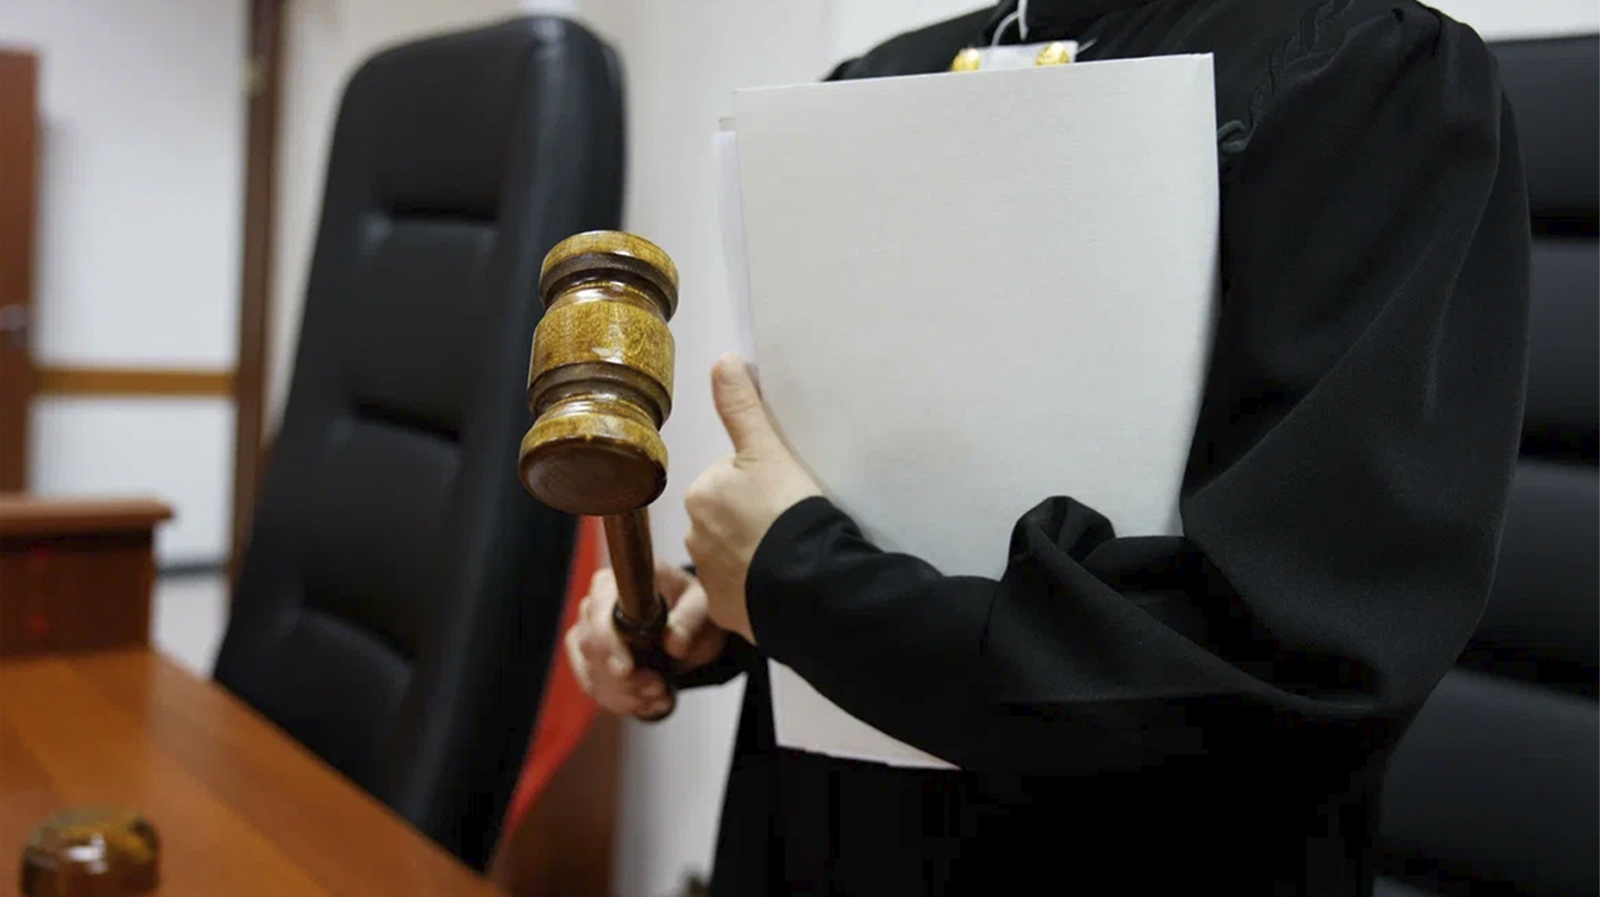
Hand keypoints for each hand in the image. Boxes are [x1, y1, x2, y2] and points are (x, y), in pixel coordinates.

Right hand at [565, 563, 725, 718]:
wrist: (691, 625)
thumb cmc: (691, 606)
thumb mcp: (702, 605)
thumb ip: (690, 619)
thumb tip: (674, 642)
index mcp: (615, 583)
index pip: (598, 615)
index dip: (608, 645)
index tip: (626, 670)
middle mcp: (594, 607)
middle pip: (591, 651)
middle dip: (625, 680)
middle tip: (658, 686)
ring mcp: (588, 636)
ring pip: (592, 676)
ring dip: (628, 696)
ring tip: (660, 694)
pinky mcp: (589, 662)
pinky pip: (596, 690)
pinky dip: (625, 703)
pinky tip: (650, 701)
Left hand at [684, 354, 821, 643]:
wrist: (807, 584)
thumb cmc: (788, 513)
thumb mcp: (768, 451)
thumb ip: (742, 407)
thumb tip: (723, 359)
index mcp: (701, 493)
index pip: (728, 480)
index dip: (759, 484)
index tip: (783, 494)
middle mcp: (694, 536)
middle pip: (727, 518)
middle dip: (752, 521)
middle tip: (788, 524)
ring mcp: (708, 577)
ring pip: (730, 556)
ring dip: (753, 555)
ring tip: (788, 556)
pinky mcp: (724, 610)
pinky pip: (737, 593)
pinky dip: (755, 589)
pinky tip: (781, 583)